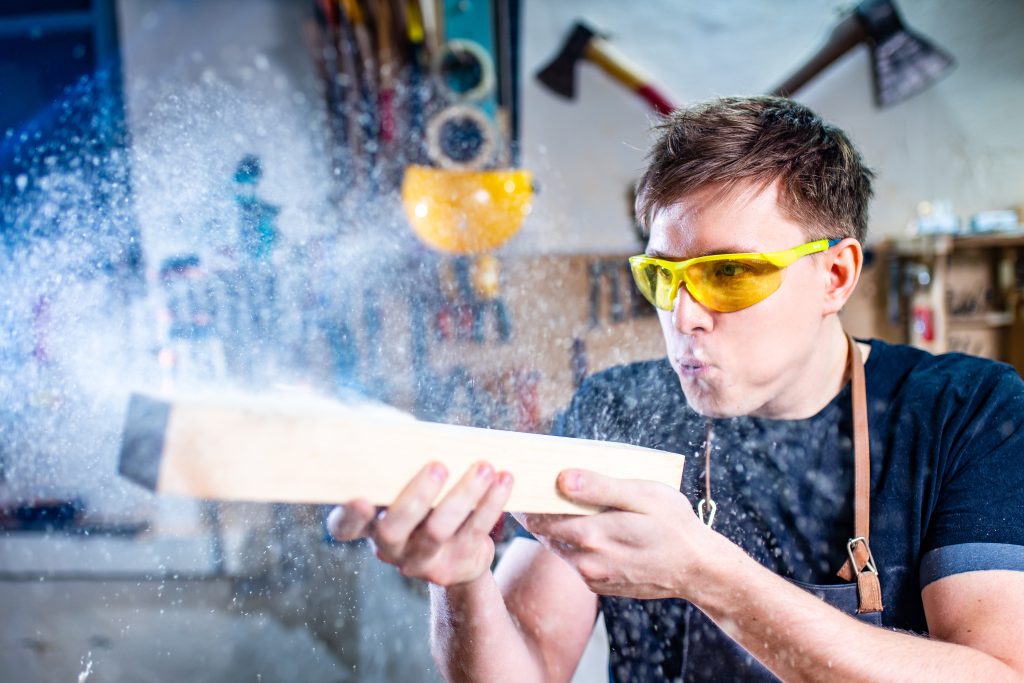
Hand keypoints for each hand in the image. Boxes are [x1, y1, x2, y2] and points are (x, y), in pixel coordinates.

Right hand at [326, 461, 513, 586]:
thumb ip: (397, 456)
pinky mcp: (455, 566)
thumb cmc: (425, 498)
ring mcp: (420, 561)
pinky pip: (475, 533)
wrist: (457, 553)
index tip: (360, 499)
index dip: (349, 516)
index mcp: (369, 523)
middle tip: (438, 466)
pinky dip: (492, 503)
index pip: (344, 527)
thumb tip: (400, 423)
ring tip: (484, 466)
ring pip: (438, 531)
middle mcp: (389, 547)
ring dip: (464, 495)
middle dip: (416, 496)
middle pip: (393, 528)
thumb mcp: (406, 480)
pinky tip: (504, 480)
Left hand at [516, 469, 717, 600]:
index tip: (517, 479)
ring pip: (558, 546)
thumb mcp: (644, 495)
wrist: (697, 569)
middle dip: (535, 509)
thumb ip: (602, 487)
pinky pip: (575, 560)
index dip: (526, 497)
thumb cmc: (673, 524)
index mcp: (593, 534)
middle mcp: (586, 560)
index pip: (540, 515)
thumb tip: (563, 478)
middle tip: (527, 485)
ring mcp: (591, 576)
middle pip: (544, 531)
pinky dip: (572, 542)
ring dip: (554, 526)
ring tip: (553, 501)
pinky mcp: (599, 585)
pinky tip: (581, 525)